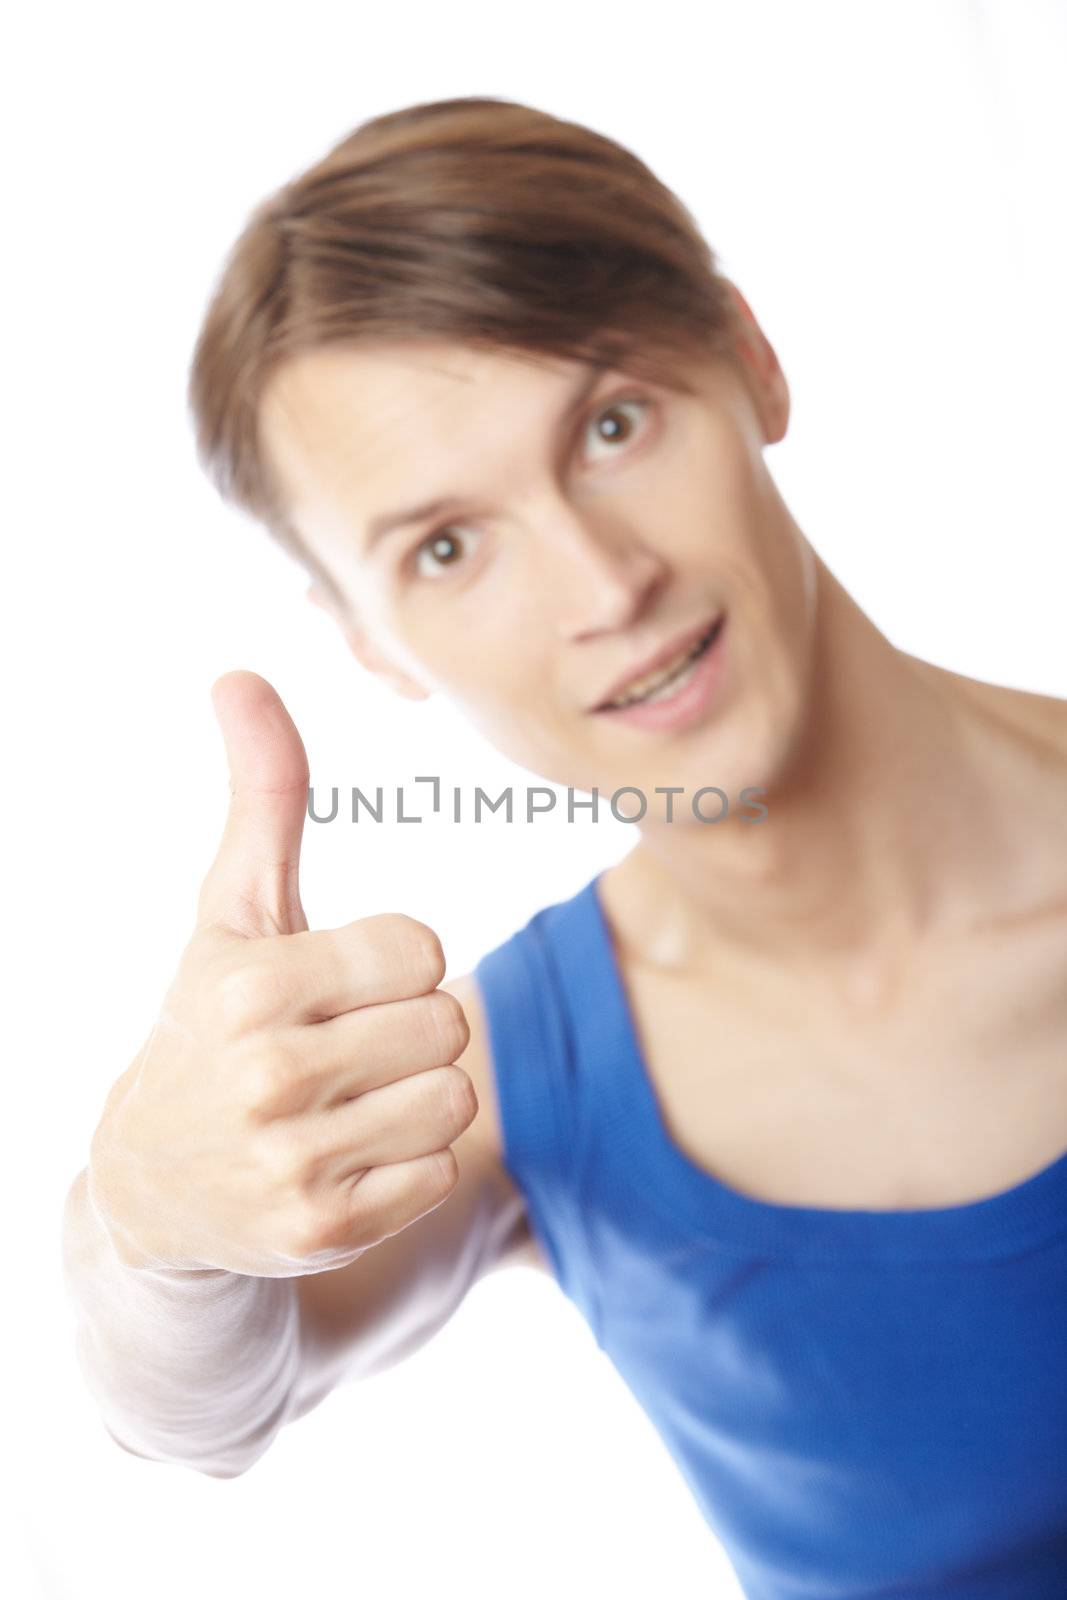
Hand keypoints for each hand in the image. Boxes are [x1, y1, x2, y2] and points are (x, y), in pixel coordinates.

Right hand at [87, 671, 475, 1276]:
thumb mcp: (232, 910)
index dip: (392, 959)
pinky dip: (410, 1163)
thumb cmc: (211, 1019)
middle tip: (344, 1045)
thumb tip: (241, 674)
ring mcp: (292, 1163)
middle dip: (410, 1026)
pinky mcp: (323, 1232)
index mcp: (250, 983)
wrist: (150, 1183)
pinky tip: (345, 1155)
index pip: (421, 946)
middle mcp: (266, 1075)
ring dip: (417, 1093)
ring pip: (454, 1098)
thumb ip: (264, 795)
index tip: (337, 982)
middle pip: (448, 1022)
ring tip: (347, 1100)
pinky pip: (441, 1172)